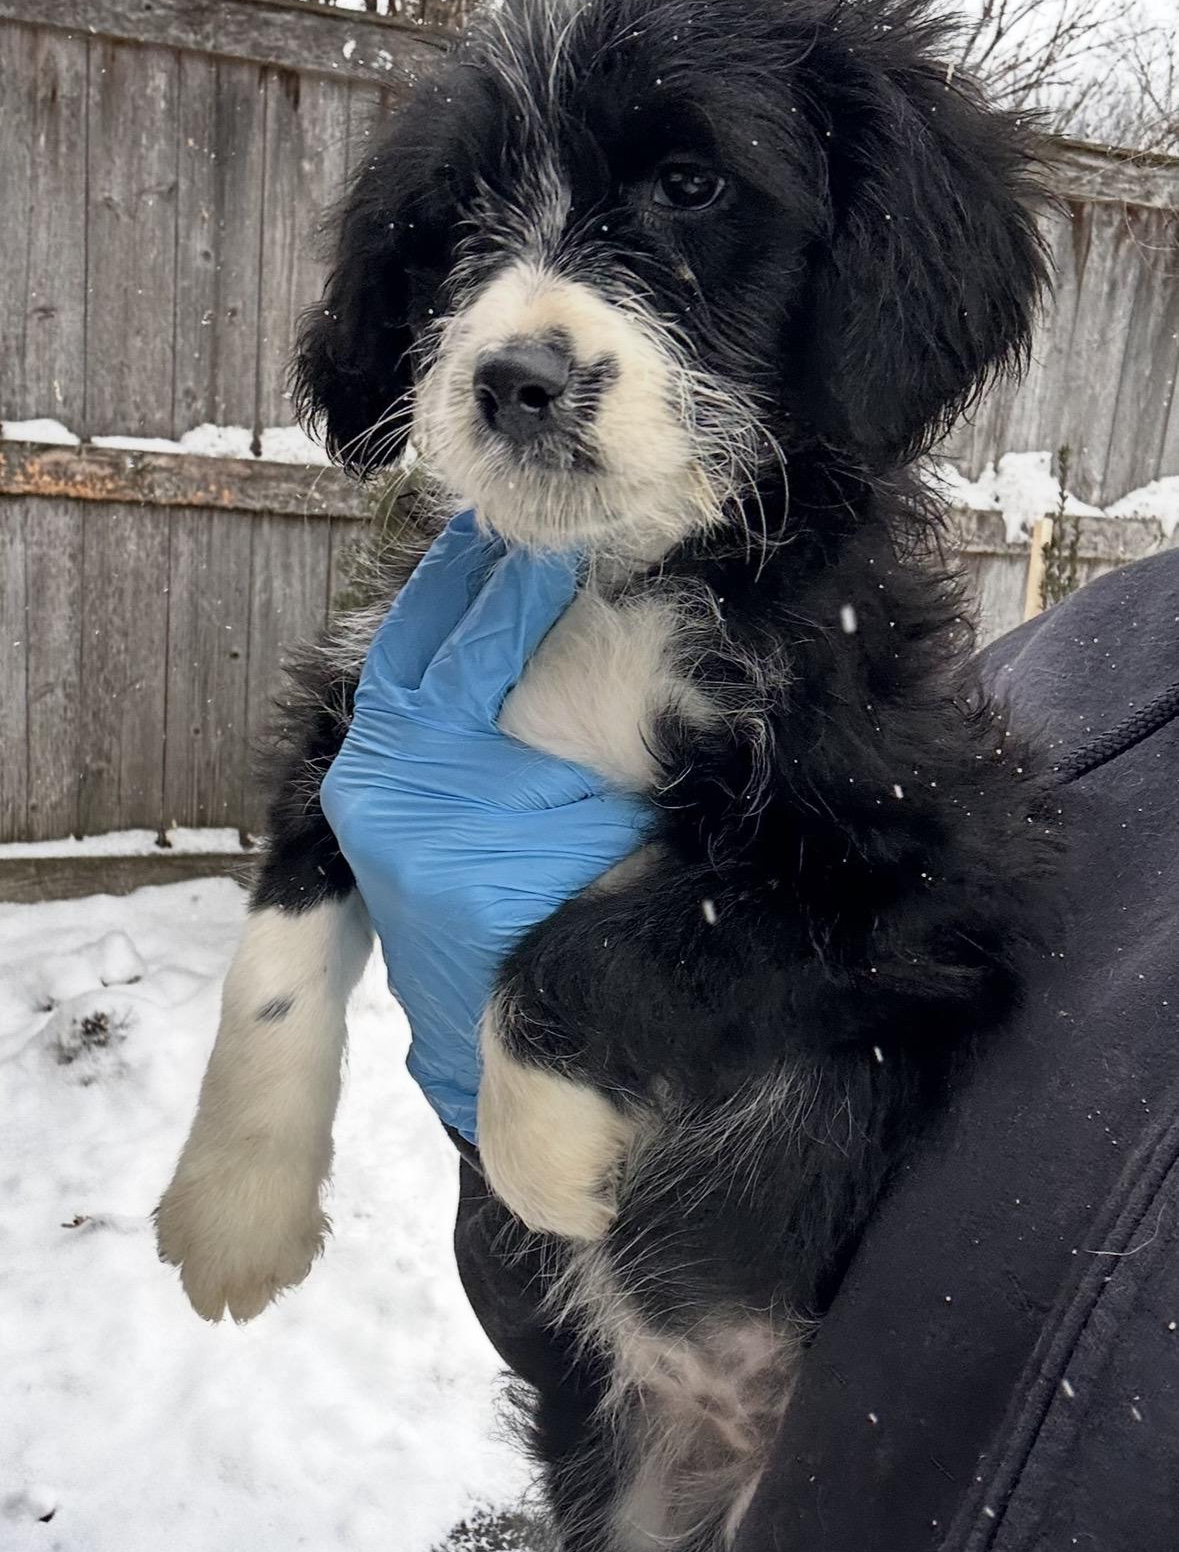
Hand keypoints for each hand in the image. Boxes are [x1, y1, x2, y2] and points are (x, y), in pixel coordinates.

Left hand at [320, 513, 651, 1142]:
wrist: (486, 1035)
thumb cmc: (559, 936)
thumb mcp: (598, 834)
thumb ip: (606, 744)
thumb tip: (642, 642)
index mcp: (432, 783)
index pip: (475, 647)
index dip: (524, 586)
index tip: (567, 538)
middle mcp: (378, 780)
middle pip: (412, 640)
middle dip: (463, 572)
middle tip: (512, 516)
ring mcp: (360, 794)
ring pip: (388, 665)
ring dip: (436, 606)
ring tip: (483, 551)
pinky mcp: (363, 806)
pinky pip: (386, 704)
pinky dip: (420, 652)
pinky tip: (457, 625)